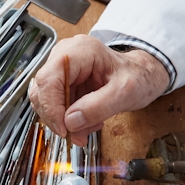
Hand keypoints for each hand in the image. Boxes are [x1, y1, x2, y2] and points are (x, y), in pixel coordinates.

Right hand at [28, 35, 167, 145]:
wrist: (141, 76)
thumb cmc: (137, 76)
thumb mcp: (125, 93)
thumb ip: (98, 107)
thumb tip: (70, 121)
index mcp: (79, 51)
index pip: (49, 79)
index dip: (51, 107)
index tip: (64, 130)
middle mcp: (65, 56)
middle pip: (43, 90)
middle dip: (58, 117)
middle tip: (78, 134)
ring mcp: (62, 69)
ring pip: (46, 101)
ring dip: (64, 121)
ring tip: (89, 126)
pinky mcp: (62, 82)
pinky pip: (55, 105)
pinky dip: (68, 120)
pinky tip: (87, 122)